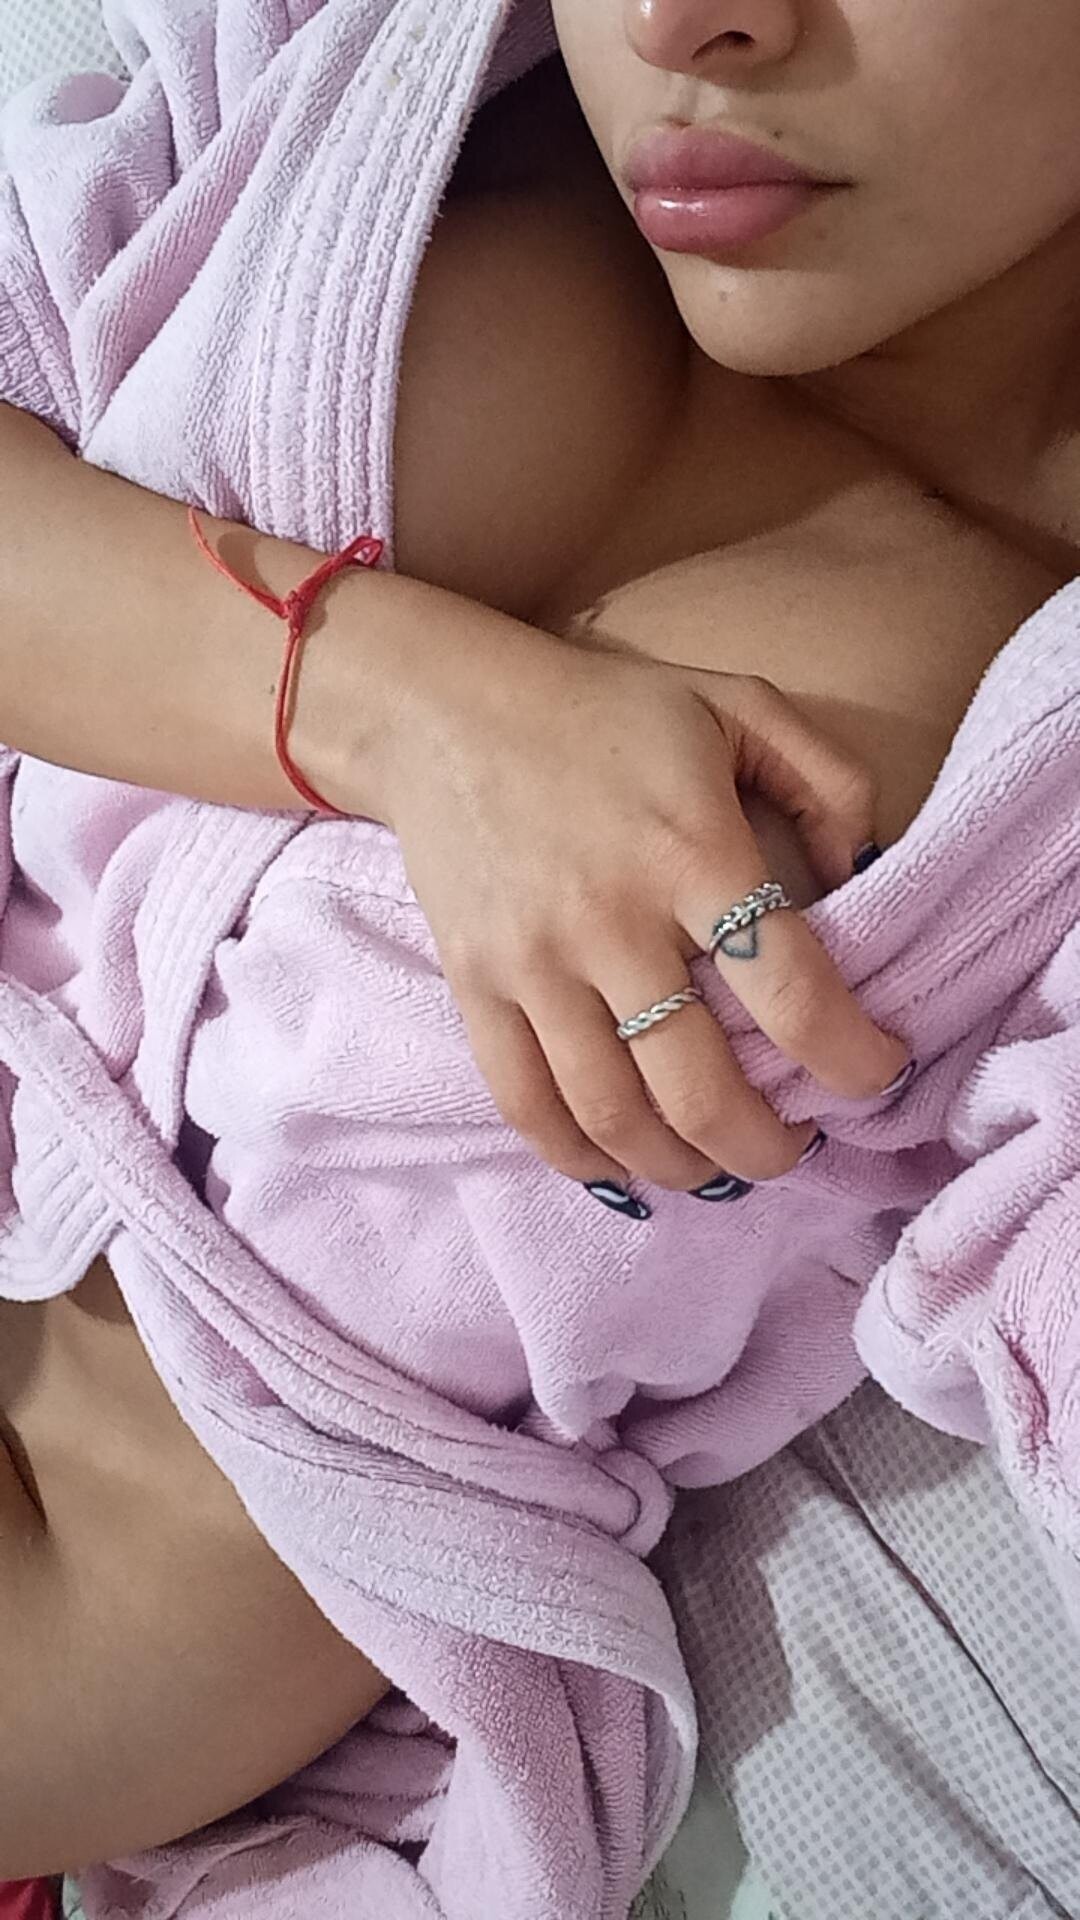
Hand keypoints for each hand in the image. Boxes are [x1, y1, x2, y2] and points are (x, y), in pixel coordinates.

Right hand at [369, 606, 909, 1194]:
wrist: (444, 712)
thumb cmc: (605, 712)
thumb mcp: (737, 703)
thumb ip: (828, 780)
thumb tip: (868, 876)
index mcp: (693, 852)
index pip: (793, 996)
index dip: (853, 1060)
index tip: (878, 1075)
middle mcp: (612, 921)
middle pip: (701, 1089)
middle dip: (767, 1148)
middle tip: (796, 1146)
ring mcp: (535, 964)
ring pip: (614, 1116)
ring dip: (682, 1167)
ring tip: (719, 1167)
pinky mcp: (476, 987)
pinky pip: (526, 1103)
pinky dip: (579, 1158)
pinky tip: (623, 1170)